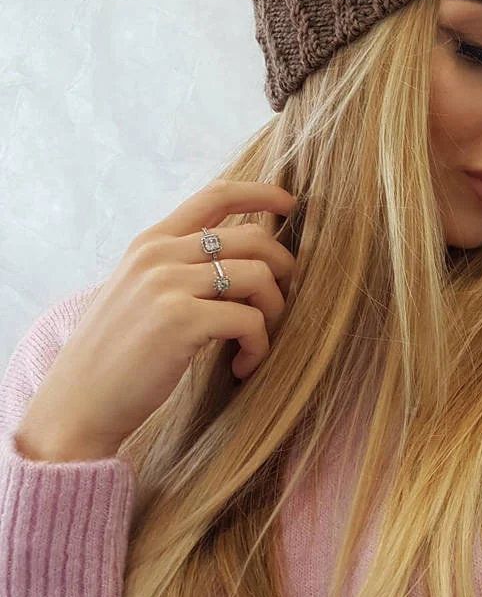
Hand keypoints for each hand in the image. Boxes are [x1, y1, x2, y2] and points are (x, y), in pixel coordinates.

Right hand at [15, 179, 297, 461]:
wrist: (77, 402)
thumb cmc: (115, 354)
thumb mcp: (138, 291)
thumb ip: (178, 266)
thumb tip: (241, 256)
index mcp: (150, 242)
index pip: (216, 195)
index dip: (260, 193)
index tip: (288, 203)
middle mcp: (159, 255)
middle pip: (252, 237)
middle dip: (281, 267)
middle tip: (279, 302)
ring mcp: (169, 285)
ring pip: (258, 275)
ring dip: (273, 311)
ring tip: (256, 341)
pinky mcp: (182, 322)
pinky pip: (250, 320)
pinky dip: (258, 346)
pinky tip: (242, 365)